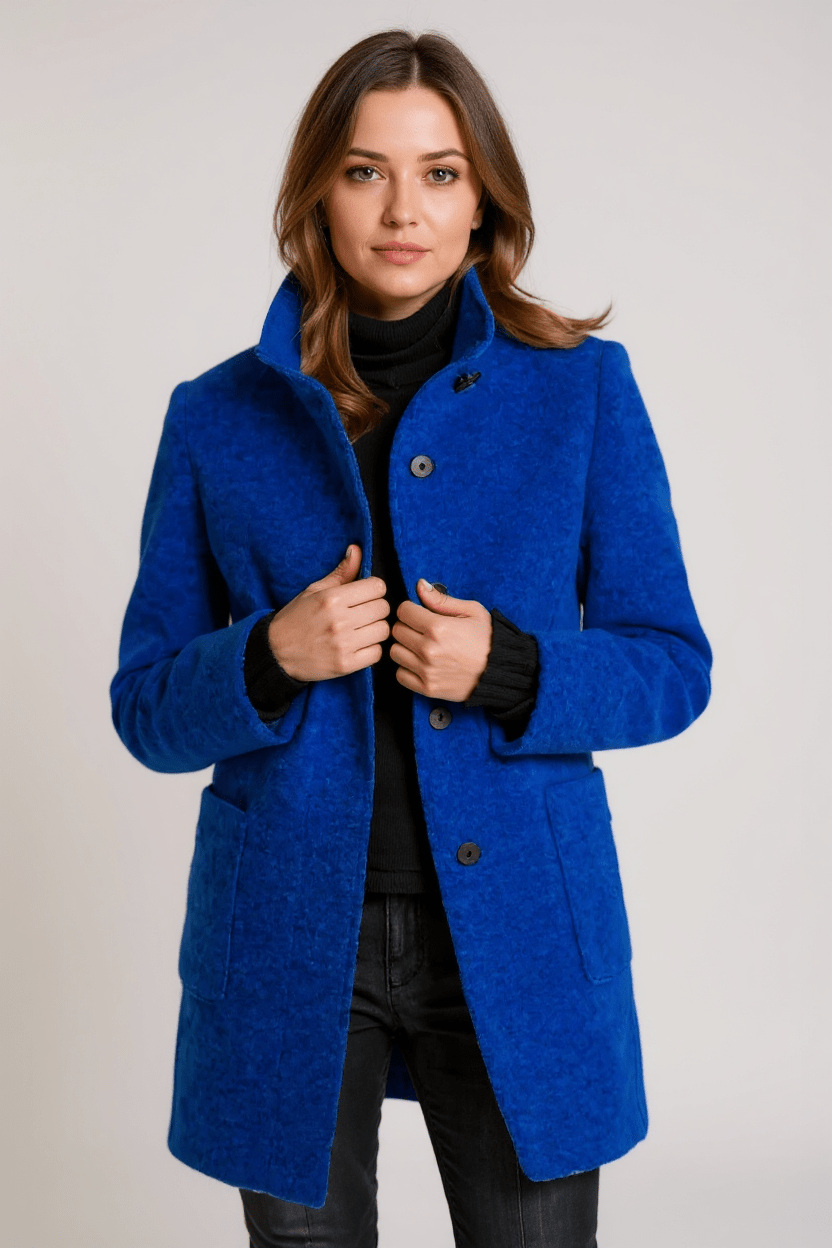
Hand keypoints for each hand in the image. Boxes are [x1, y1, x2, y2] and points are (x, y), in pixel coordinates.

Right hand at [267, 545, 389, 681]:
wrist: (276, 653)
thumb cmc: (296, 618)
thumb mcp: (314, 590)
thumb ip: (341, 573)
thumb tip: (356, 549)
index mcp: (332, 598)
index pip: (377, 587)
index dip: (373, 590)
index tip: (365, 595)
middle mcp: (339, 621)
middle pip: (383, 608)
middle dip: (376, 608)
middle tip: (362, 613)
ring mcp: (343, 645)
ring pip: (383, 630)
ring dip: (375, 629)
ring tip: (361, 630)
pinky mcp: (346, 665)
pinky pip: (377, 653)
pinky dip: (371, 649)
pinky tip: (358, 645)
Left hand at [391, 579, 492, 701]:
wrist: (502, 672)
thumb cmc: (489, 640)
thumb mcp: (471, 611)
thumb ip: (441, 600)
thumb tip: (420, 585)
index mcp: (438, 627)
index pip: (403, 611)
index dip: (410, 609)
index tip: (419, 613)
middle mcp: (429, 649)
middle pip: (397, 631)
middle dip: (407, 626)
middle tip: (422, 630)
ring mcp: (427, 670)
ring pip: (395, 652)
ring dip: (405, 647)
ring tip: (421, 646)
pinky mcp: (427, 688)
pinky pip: (400, 675)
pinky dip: (406, 669)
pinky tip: (420, 663)